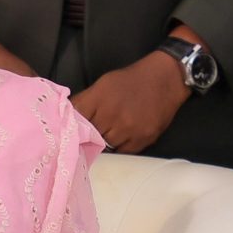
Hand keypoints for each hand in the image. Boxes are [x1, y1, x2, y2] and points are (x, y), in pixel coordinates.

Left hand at [71, 47, 192, 154]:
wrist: (166, 79)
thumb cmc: (132, 80)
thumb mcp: (103, 84)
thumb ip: (84, 101)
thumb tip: (66, 117)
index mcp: (98, 99)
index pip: (75, 121)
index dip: (70, 128)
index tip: (68, 134)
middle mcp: (112, 116)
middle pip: (90, 137)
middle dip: (88, 137)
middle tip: (88, 137)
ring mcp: (128, 130)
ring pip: (105, 148)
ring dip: (104, 144)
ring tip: (108, 136)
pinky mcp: (143, 140)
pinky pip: (123, 153)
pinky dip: (119, 148)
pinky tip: (121, 139)